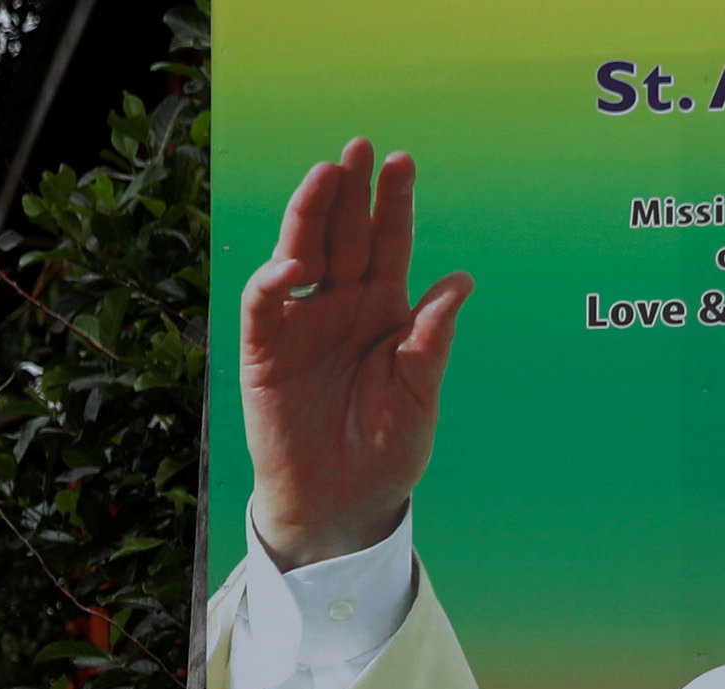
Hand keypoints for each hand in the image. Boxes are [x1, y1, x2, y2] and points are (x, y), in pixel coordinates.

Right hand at [240, 138, 472, 569]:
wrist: (342, 505)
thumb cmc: (387, 453)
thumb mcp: (419, 397)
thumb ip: (431, 341)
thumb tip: (460, 282)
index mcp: (385, 311)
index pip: (389, 243)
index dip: (393, 204)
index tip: (401, 163)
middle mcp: (342, 306)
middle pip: (344, 235)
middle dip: (350, 191)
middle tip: (359, 147)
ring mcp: (302, 324)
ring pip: (302, 253)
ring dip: (310, 214)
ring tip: (324, 175)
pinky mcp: (265, 352)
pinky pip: (264, 305)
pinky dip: (272, 280)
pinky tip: (290, 262)